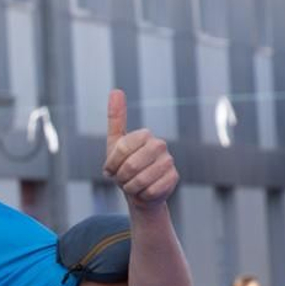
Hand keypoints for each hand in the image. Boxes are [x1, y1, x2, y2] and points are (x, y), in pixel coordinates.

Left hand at [104, 89, 177, 208]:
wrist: (138, 190)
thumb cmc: (124, 166)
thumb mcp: (115, 144)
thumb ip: (116, 118)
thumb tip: (116, 90)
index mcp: (144, 135)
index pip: (121, 149)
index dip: (111, 164)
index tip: (111, 169)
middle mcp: (160, 145)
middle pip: (130, 166)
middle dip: (121, 178)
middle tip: (123, 178)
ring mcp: (169, 161)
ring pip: (140, 180)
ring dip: (131, 187)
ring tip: (133, 184)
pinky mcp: (174, 178)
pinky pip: (151, 190)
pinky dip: (142, 195)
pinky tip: (145, 190)